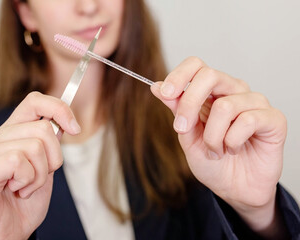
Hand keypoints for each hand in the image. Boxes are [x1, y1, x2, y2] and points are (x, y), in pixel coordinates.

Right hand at [0, 92, 80, 239]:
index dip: (59, 109)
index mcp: (10, 133)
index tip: (75, 129)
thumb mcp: (46, 166)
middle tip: (38, 177)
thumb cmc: (26, 200)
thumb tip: (66, 121)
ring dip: (40, 175)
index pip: (34, 101)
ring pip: (34, 147)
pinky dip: (27, 180)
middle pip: (43, 128)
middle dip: (53, 159)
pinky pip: (17, 161)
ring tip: (25, 187)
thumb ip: (50, 143)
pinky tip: (16, 190)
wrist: (10, 231)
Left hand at [151, 57, 286, 232]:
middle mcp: (233, 91)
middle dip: (189, 104)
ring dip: (212, 137)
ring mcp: (254, 102)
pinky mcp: (273, 118)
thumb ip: (176, 110)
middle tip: (183, 129)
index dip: (178, 76)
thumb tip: (156, 86)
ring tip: (216, 150)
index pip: (196, 65)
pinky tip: (234, 149)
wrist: (234, 189)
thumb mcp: (187, 135)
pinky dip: (232, 142)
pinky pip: (247, 121)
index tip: (165, 94)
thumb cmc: (212, 162)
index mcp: (211, 92)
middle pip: (209, 76)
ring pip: (224, 106)